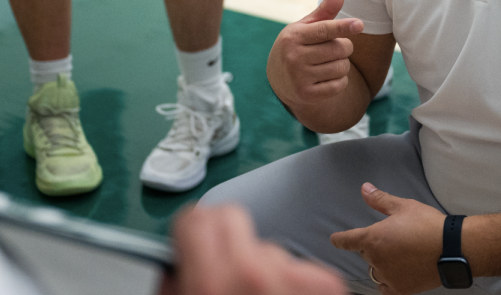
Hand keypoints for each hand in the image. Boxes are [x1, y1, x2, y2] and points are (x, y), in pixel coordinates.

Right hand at [166, 205, 344, 294]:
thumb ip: (178, 281)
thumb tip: (174, 261)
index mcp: (211, 283)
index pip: (196, 219)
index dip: (191, 230)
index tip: (192, 239)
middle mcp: (252, 274)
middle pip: (232, 217)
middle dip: (226, 237)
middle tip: (227, 266)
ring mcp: (292, 277)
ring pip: (269, 245)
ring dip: (264, 266)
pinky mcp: (326, 284)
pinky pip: (300, 265)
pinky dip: (295, 282)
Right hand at [268, 0, 363, 105]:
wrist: (279, 78)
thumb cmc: (299, 45)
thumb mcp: (307, 26)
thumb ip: (326, 10)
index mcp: (293, 36)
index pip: (323, 30)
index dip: (343, 27)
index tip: (359, 24)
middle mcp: (294, 57)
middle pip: (339, 49)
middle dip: (344, 47)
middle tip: (334, 47)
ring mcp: (299, 78)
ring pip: (342, 67)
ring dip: (343, 64)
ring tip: (329, 62)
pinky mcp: (306, 95)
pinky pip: (340, 85)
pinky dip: (340, 80)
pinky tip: (327, 76)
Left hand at [330, 184, 445, 294]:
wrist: (453, 249)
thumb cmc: (427, 224)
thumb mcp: (403, 207)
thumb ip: (380, 200)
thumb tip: (364, 188)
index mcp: (373, 238)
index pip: (348, 240)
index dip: (340, 239)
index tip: (334, 240)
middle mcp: (377, 259)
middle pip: (366, 254)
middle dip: (373, 247)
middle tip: (391, 239)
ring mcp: (388, 276)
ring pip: (375, 271)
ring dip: (380, 264)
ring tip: (395, 256)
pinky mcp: (401, 288)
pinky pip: (385, 287)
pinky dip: (387, 282)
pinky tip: (394, 274)